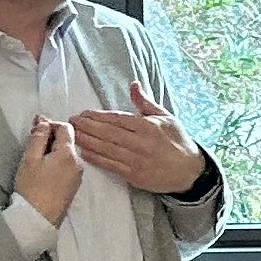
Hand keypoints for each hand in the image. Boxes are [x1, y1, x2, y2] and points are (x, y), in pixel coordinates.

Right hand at [17, 117, 84, 222]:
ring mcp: (78, 176)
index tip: (35, 129)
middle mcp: (78, 163)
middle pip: (68, 141)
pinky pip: (68, 166)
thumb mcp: (30, 158)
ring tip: (36, 157)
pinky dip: (57, 162)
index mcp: (69, 154)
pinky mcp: (74, 187)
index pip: (65, 127)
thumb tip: (44, 120)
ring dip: (54, 150)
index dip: (50, 124)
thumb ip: (38, 136)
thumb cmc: (31, 187)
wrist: (37, 219)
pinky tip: (44, 169)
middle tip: (33, 141)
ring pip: (67, 154)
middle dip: (51, 137)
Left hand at [71, 83, 208, 195]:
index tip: (83, 113)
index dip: (98, 116)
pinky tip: (83, 153)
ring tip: (72, 135)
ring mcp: (136, 161)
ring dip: (87, 141)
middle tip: (70, 122)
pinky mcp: (134, 176)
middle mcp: (140, 143)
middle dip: (87, 127)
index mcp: (147, 126)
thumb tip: (133, 85)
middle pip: (108, 133)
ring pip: (106, 149)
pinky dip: (96, 159)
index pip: (117, 119)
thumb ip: (146, 103)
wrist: (190, 171)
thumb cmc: (178, 141)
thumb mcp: (166, 117)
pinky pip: (111, 166)